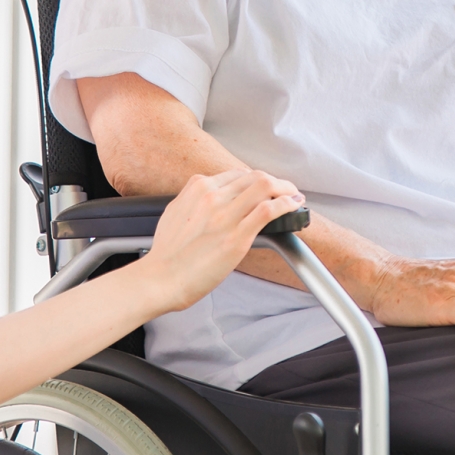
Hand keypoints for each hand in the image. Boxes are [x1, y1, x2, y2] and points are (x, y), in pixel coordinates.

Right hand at [137, 170, 306, 312]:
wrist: (160, 279)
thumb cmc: (167, 254)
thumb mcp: (175, 212)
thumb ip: (195, 200)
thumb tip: (211, 198)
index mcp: (197, 189)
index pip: (237, 175)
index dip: (256, 181)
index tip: (265, 188)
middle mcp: (212, 196)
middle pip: (255, 177)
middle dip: (276, 182)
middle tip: (286, 191)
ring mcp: (226, 216)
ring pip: (265, 187)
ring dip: (286, 190)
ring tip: (294, 198)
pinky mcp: (237, 237)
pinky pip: (269, 210)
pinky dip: (286, 204)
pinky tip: (292, 208)